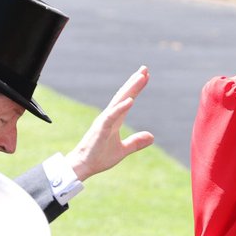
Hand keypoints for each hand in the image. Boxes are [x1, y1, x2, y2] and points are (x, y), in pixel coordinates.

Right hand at [65, 66, 153, 181]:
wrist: (84, 166)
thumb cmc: (99, 156)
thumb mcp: (123, 150)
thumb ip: (136, 142)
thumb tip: (151, 137)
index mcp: (115, 120)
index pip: (127, 100)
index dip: (136, 88)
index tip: (145, 76)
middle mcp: (109, 116)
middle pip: (124, 95)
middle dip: (134, 82)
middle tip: (145, 69)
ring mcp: (104, 121)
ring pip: (119, 101)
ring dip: (130, 89)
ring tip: (140, 77)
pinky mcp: (101, 129)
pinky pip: (112, 116)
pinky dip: (121, 108)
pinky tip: (131, 100)